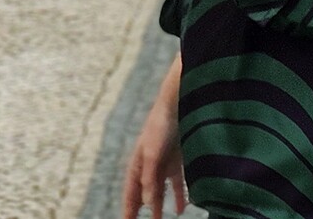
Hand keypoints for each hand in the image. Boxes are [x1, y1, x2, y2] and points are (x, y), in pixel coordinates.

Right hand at [122, 90, 187, 217]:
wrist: (179, 104)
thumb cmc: (160, 125)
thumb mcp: (152, 154)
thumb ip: (150, 178)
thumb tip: (148, 202)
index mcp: (138, 163)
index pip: (131, 191)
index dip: (129, 208)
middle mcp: (149, 165)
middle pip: (144, 193)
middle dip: (142, 210)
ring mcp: (163, 163)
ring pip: (160, 190)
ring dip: (160, 205)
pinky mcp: (178, 160)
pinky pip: (177, 183)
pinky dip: (179, 196)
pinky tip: (182, 208)